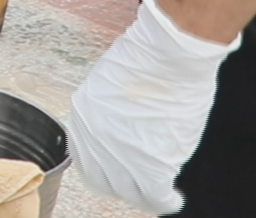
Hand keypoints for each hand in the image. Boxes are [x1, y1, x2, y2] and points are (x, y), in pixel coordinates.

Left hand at [70, 0, 239, 214]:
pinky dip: (165, 200)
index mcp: (81, 117)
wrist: (167, 57)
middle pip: (105, 181)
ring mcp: (118, 154)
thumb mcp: (110, 84)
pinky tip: (174, 197)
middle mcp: (94, 139)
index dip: (105, 170)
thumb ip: (109, 111)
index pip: (85, 160)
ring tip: (161, 193)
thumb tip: (123, 127)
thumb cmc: (147, 59)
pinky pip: (154, 195)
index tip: (120, 172)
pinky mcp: (147, 164)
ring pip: (130, 192)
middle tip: (141, 186)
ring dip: (145, 195)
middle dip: (124, 186)